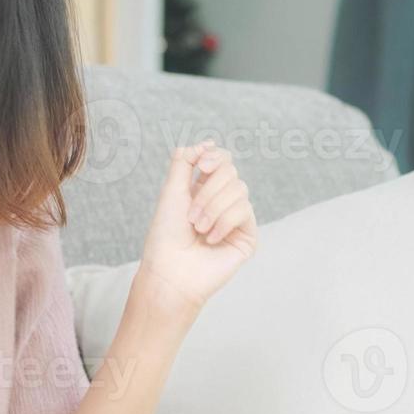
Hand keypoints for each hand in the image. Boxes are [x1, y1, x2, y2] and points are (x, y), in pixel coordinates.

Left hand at [137, 141, 258, 314]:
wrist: (170, 271)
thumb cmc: (166, 235)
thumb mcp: (171, 191)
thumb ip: (185, 161)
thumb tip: (207, 142)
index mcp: (202, 189)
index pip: (222, 160)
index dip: (215, 157)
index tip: (203, 166)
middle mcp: (221, 201)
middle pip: (230, 172)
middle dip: (209, 191)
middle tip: (191, 215)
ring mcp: (236, 218)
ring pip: (239, 189)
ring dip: (213, 208)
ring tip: (198, 229)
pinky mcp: (247, 235)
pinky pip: (244, 211)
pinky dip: (224, 222)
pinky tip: (211, 240)